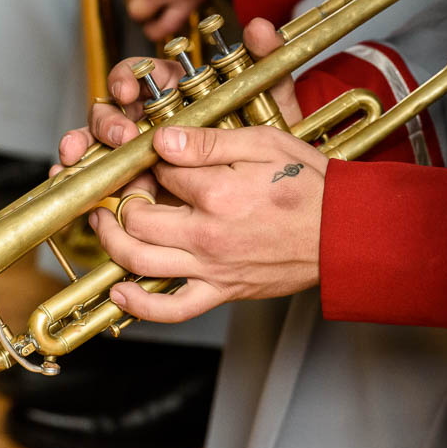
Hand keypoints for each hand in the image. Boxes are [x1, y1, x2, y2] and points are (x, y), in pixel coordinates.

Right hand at [51, 18, 300, 174]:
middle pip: (111, 106)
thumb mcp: (269, 96)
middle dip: (107, 120)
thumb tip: (259, 27)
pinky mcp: (129, 173)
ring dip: (83, 142)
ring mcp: (135, 144)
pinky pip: (96, 168)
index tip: (130, 92)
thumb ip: (266, 57)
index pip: (139, 72)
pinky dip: (75, 169)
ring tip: (77, 157)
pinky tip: (63, 174)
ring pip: (97, 137)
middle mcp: (147, 113)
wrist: (264, 180)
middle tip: (122, 138)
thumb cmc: (258, 130)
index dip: (128, 77)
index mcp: (171, 87)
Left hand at [91, 124, 327, 321]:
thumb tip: (162, 138)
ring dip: (110, 242)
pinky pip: (172, 309)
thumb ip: (210, 141)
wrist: (343, 232)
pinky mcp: (222, 290)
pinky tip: (120, 292)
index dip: (151, 159)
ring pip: (139, 261)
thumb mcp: (264, 144)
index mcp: (217, 192)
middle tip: (121, 185)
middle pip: (136, 217)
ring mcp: (212, 267)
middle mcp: (207, 234)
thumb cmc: (310, 185)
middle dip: (121, 196)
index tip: (154, 155)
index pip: (160, 172)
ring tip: (102, 223)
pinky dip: (139, 306)